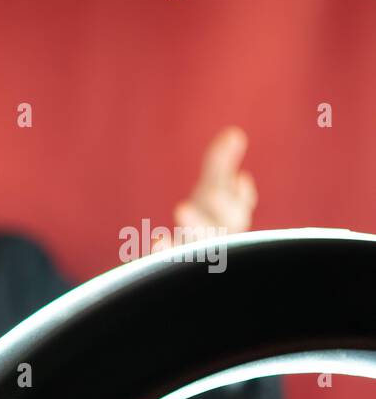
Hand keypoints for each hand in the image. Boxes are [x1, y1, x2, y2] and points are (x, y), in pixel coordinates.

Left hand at [152, 126, 256, 253]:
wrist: (187, 262)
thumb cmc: (204, 220)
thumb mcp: (211, 190)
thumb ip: (220, 164)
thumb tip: (233, 133)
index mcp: (229, 221)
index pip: (239, 209)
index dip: (241, 197)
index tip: (239, 178)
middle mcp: (216, 239)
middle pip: (224, 226)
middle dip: (221, 208)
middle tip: (211, 191)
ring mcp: (196, 252)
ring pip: (201, 243)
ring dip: (195, 225)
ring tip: (182, 207)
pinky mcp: (172, 264)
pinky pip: (170, 261)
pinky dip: (165, 250)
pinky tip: (156, 238)